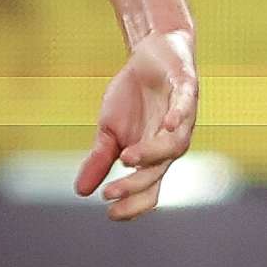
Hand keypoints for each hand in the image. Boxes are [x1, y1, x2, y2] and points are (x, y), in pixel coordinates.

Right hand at [75, 30, 198, 220]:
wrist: (152, 54)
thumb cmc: (134, 97)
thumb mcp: (109, 129)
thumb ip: (100, 159)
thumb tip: (80, 191)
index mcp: (154, 156)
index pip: (149, 189)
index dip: (133, 204)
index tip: (110, 212)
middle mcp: (171, 142)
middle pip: (159, 172)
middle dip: (135, 185)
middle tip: (111, 192)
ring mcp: (181, 117)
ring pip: (174, 145)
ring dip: (151, 154)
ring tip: (126, 158)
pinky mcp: (186, 89)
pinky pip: (185, 106)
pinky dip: (178, 115)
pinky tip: (168, 124)